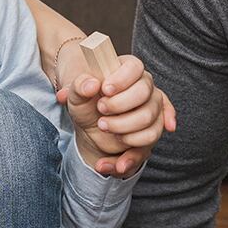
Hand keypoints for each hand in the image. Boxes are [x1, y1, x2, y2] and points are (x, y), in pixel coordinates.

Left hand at [57, 52, 177, 176]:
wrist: (89, 121)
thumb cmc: (86, 100)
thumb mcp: (76, 92)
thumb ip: (79, 85)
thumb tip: (91, 85)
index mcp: (128, 70)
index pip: (135, 67)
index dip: (122, 79)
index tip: (105, 90)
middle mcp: (145, 87)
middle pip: (144, 94)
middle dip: (121, 106)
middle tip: (100, 112)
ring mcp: (151, 109)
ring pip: (149, 120)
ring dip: (125, 128)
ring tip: (104, 129)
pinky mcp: (150, 129)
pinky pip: (151, 140)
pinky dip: (138, 150)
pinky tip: (125, 160)